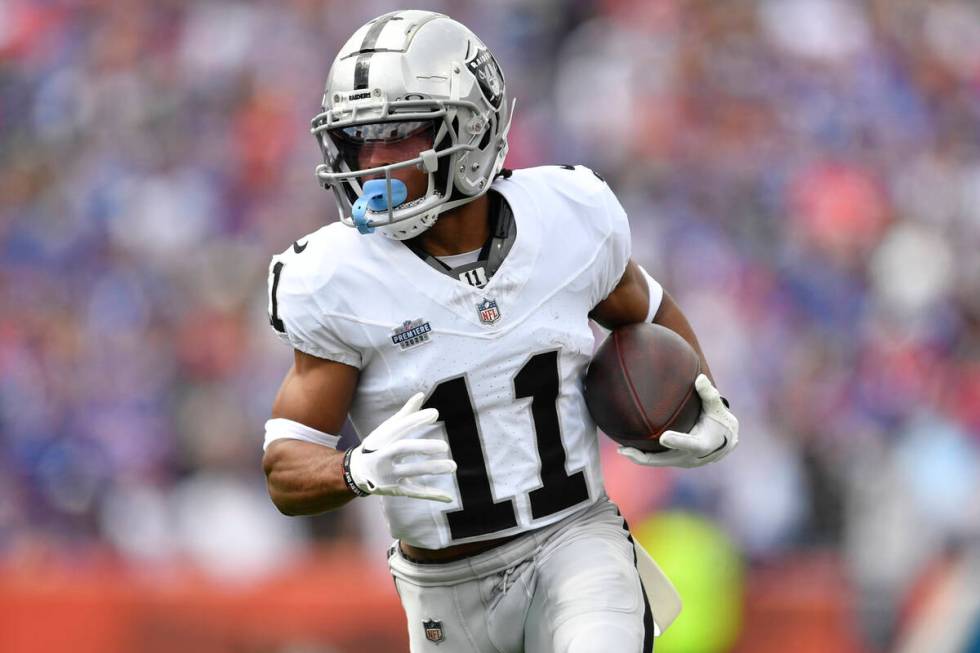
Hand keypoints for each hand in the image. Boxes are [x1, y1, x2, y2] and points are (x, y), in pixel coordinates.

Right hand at [346, 393, 456, 500]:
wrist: (355, 474)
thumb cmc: (376, 447)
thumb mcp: (385, 430)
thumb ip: (405, 415)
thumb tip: (421, 395)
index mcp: (381, 438)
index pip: (399, 427)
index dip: (416, 420)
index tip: (435, 413)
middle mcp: (382, 456)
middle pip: (402, 449)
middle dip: (423, 447)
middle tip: (445, 446)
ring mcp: (388, 474)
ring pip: (411, 471)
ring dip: (432, 468)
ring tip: (453, 466)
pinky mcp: (395, 489)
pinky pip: (415, 492)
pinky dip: (431, 494)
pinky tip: (449, 497)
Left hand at [619, 374, 737, 467]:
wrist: (726, 442)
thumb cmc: (720, 421)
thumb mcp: (717, 408)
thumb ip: (709, 394)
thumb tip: (700, 378)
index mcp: (702, 444)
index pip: (689, 444)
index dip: (677, 441)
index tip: (663, 436)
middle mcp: (690, 457)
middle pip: (663, 460)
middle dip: (643, 456)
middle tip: (625, 449)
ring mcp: (681, 462)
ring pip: (657, 462)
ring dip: (639, 457)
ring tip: (622, 449)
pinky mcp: (676, 461)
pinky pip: (657, 460)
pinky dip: (644, 455)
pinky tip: (628, 448)